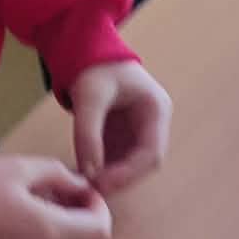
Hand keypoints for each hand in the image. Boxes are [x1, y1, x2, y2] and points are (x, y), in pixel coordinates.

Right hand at [0, 154, 111, 238]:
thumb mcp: (19, 168)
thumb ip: (58, 175)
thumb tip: (81, 187)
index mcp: (51, 231)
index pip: (100, 230)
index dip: (99, 209)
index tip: (84, 193)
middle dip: (91, 230)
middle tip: (72, 206)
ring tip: (54, 221)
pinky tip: (35, 238)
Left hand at [69, 61, 171, 195]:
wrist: (86, 49)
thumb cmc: (94, 66)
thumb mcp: (89, 96)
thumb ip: (89, 132)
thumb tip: (90, 172)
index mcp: (156, 109)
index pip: (152, 153)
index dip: (129, 173)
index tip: (103, 183)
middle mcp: (153, 123)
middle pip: (142, 164)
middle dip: (118, 178)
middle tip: (91, 188)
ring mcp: (139, 130)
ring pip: (130, 166)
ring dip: (109, 177)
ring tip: (83, 184)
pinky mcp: (123, 135)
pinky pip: (116, 159)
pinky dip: (102, 169)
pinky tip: (82, 174)